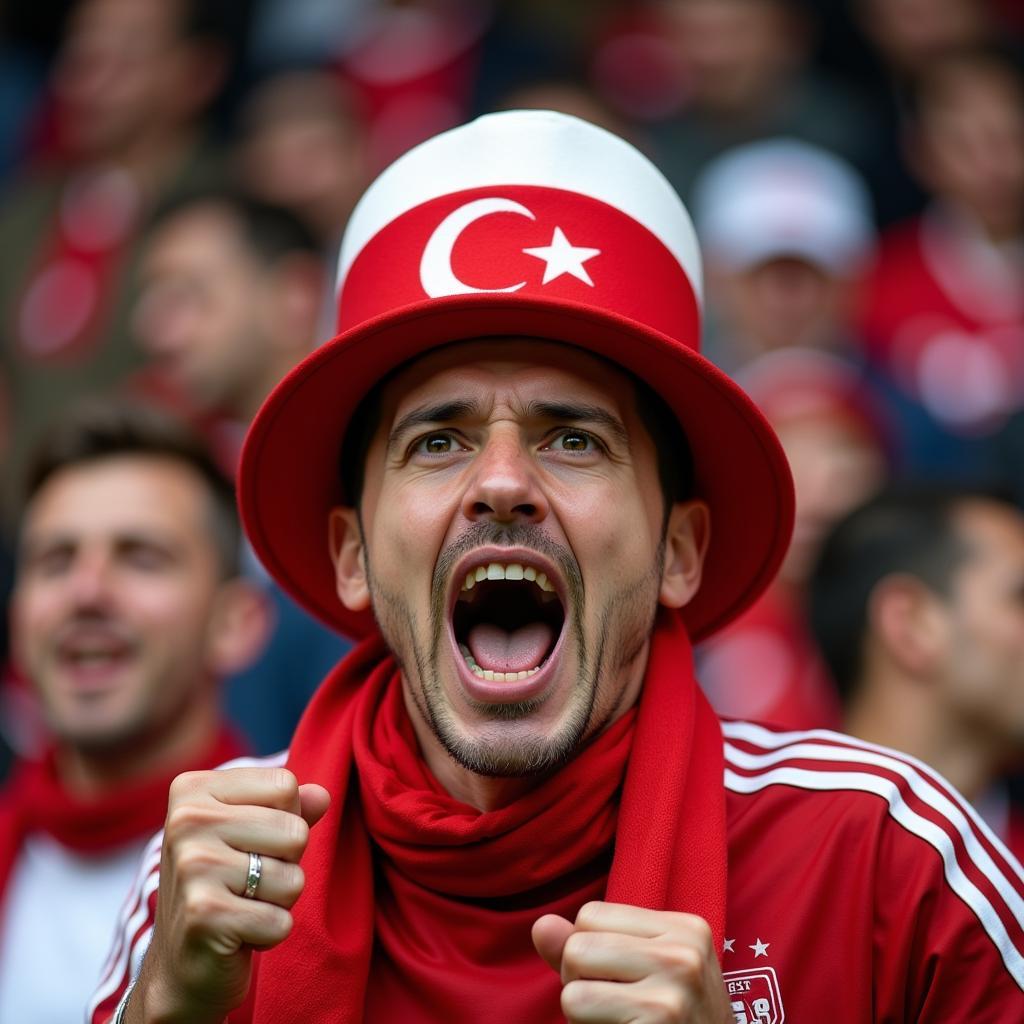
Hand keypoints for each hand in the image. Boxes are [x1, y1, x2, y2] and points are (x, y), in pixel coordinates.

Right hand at [128, 767, 329, 1022]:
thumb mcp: (255, 834)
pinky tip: (237, 934)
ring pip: (293, 878)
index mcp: (194, 789)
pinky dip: (269, 934)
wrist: (182, 965)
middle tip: (249, 882)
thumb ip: (291, 808)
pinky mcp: (203, 914)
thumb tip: (322, 795)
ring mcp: (191, 866)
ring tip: (243, 905)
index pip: (284, 785)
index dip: (285, 820)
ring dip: (279, 901)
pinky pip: (280, 921)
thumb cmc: (227, 885)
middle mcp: (186, 820)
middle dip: (286, 864)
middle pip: (295, 831)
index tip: (250, 843)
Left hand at [532, 902, 730, 1022]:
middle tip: (613, 1007)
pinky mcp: (657, 1019)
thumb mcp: (643, 971)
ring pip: (573, 985)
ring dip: (581, 1012)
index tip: (618, 979)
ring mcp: (674, 990)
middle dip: (579, 982)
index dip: (589, 949)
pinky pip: (580, 1010)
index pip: (592, 914)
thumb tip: (541, 925)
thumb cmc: (672, 1022)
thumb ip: (589, 945)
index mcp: (685, 928)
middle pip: (578, 946)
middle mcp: (684, 952)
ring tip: (616, 1021)